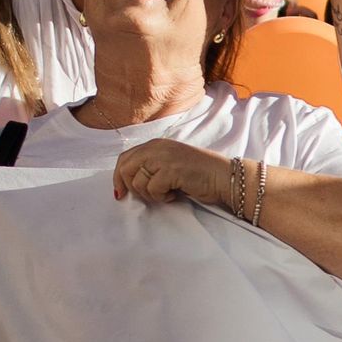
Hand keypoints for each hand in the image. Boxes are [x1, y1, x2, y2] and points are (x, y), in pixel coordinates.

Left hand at [113, 139, 228, 206]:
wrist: (222, 176)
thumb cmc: (198, 174)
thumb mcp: (170, 163)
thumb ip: (150, 166)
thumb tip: (125, 183)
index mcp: (155, 144)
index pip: (125, 158)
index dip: (118, 177)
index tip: (120, 193)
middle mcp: (157, 147)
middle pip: (125, 169)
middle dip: (132, 187)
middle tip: (149, 195)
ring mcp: (163, 157)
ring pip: (138, 182)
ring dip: (151, 194)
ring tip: (168, 192)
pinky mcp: (170, 170)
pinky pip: (152, 189)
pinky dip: (162, 197)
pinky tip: (175, 193)